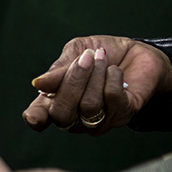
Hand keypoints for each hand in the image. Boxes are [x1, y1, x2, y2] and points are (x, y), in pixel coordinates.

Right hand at [23, 37, 171, 133]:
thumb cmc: (102, 52)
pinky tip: (116, 71)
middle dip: (73, 82)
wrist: (137, 51)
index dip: (35, 118)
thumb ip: (59, 69)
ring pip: (89, 106)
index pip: (39, 117)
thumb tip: (39, 84)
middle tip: (85, 58)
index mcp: (56, 100)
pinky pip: (111, 99)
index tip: (35, 117)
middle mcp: (74, 117)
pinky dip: (113, 78)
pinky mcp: (122, 115)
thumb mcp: (77, 51)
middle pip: (62, 114)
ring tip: (103, 59)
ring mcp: (98, 120)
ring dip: (97, 75)